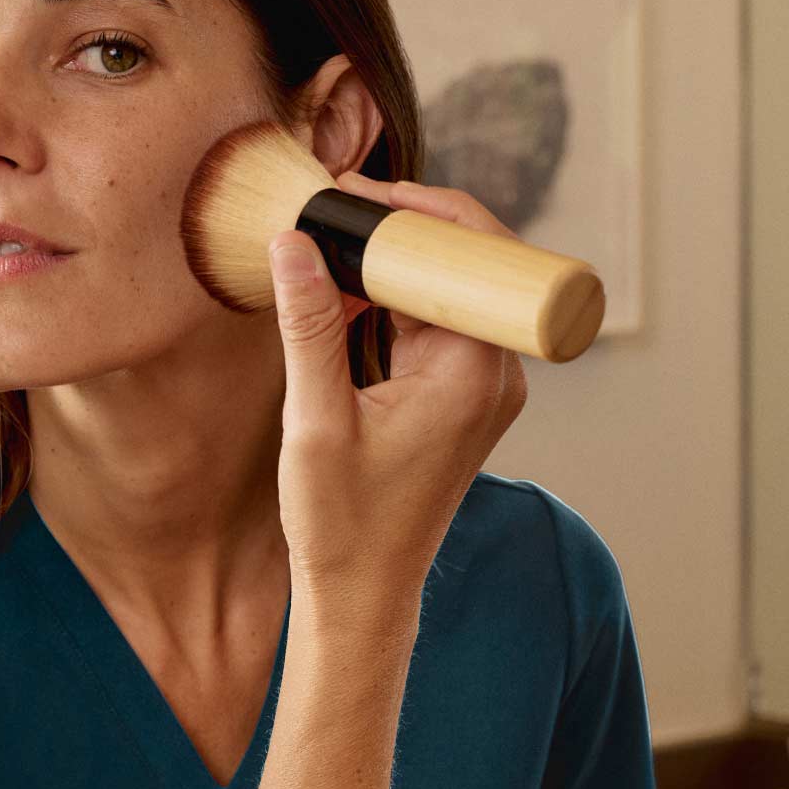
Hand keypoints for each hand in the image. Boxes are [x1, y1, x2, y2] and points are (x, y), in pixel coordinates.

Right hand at [268, 172, 528, 609]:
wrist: (364, 593)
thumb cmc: (342, 525)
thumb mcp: (315, 422)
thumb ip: (308, 326)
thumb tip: (292, 242)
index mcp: (472, 371)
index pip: (459, 250)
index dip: (402, 209)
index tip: (342, 194)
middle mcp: (496, 373)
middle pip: (459, 263)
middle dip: (393, 233)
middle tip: (324, 217)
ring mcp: (487, 386)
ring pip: (446, 292)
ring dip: (390, 271)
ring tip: (324, 259)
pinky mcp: (468, 399)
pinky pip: (438, 327)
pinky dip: (395, 308)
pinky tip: (344, 307)